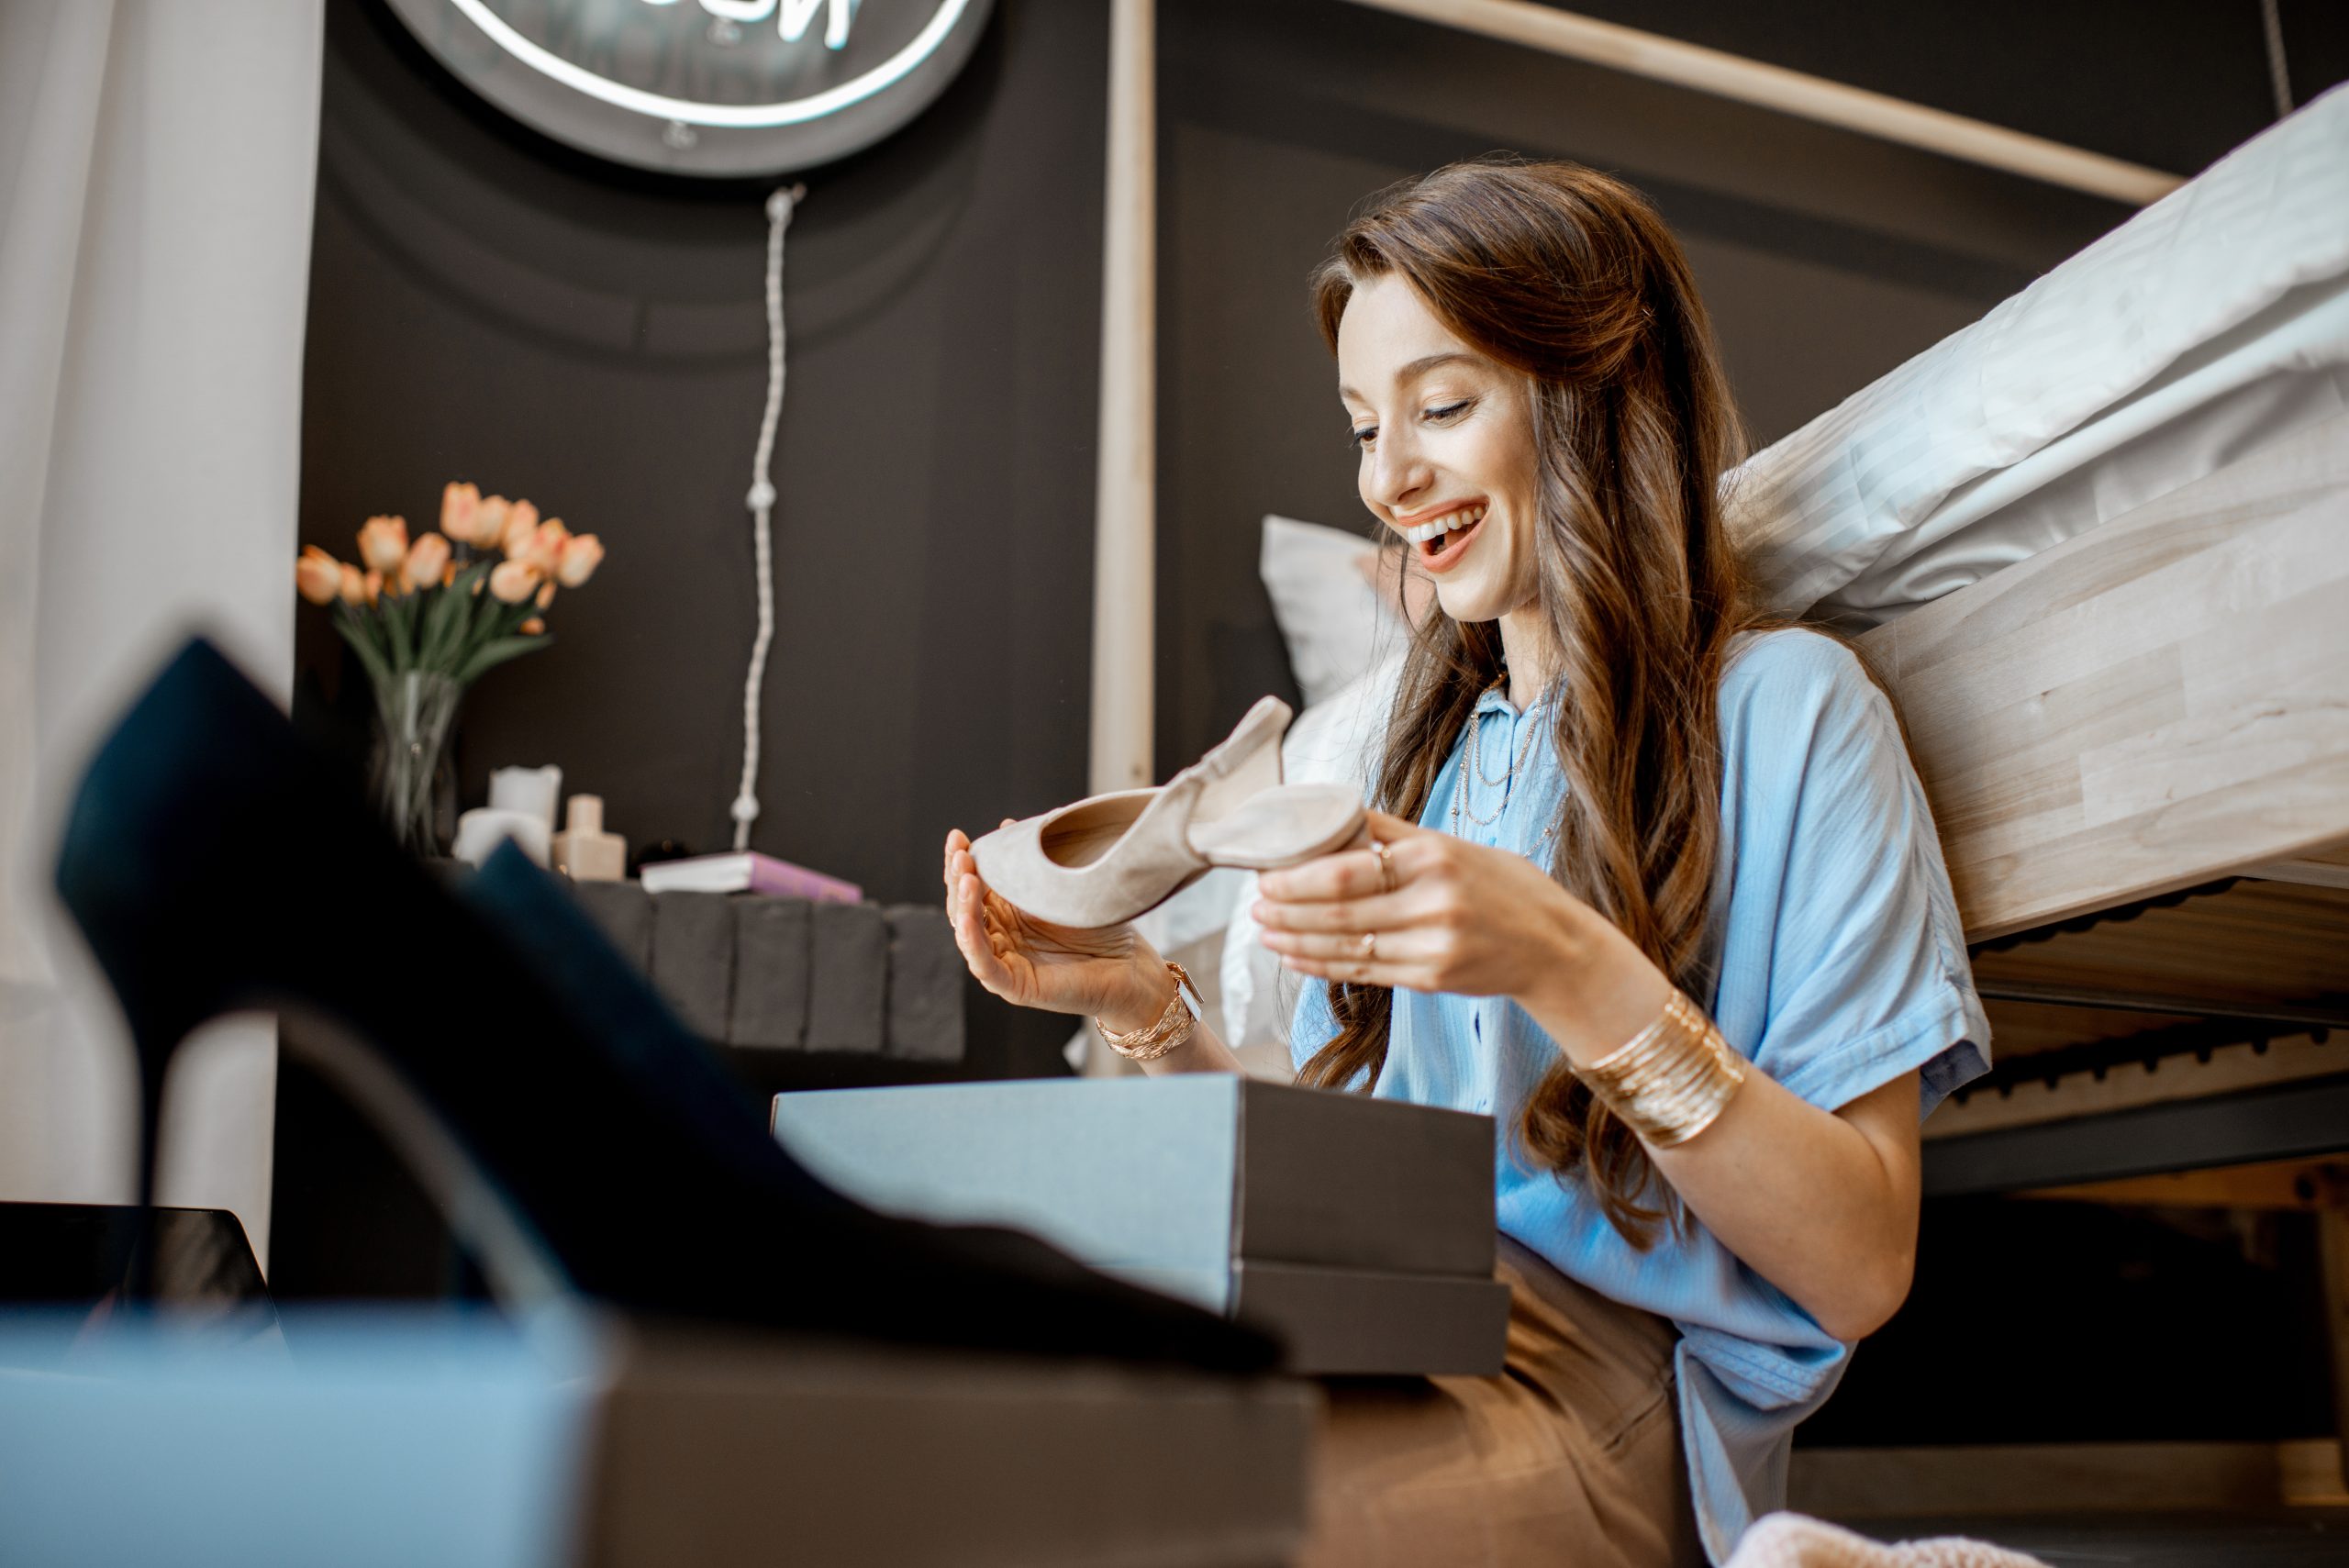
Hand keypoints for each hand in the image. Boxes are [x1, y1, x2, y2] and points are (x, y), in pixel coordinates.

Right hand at [942, 826, 1169, 1027]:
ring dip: (963, 904)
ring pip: (968, 933)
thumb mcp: (1064, 886)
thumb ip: (1036, 861)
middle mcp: (1000, 936)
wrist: (1131, 967)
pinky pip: (984, 964)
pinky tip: (968, 919)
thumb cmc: (1102, 928)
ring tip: (967, 876)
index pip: (971, 884)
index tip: (957, 835)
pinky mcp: (1014, 986)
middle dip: (957, 876)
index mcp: (1006, 912)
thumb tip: (1008, 825)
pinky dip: (972, 941)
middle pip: (963, 906)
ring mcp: (1005, 961)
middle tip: (959, 851)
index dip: (961, 860)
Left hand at [1253, 811, 1661, 1054]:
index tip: (1266, 876)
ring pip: (1345, 946)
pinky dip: (1323, 965)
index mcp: (1434, 859)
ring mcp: (1432, 947)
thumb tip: (1336, 812)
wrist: (1555, 947)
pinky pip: (1364, 973)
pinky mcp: (1431, 980)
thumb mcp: (1454, 846)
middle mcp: (1432, 904)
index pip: (1347, 871)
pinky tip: (1296, 957)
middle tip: (1254, 906)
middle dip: (1287, 911)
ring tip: (1265, 933)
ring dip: (1296, 942)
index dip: (1297, 879)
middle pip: (1338, 912)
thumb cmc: (1503, 888)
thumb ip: (1393, 834)